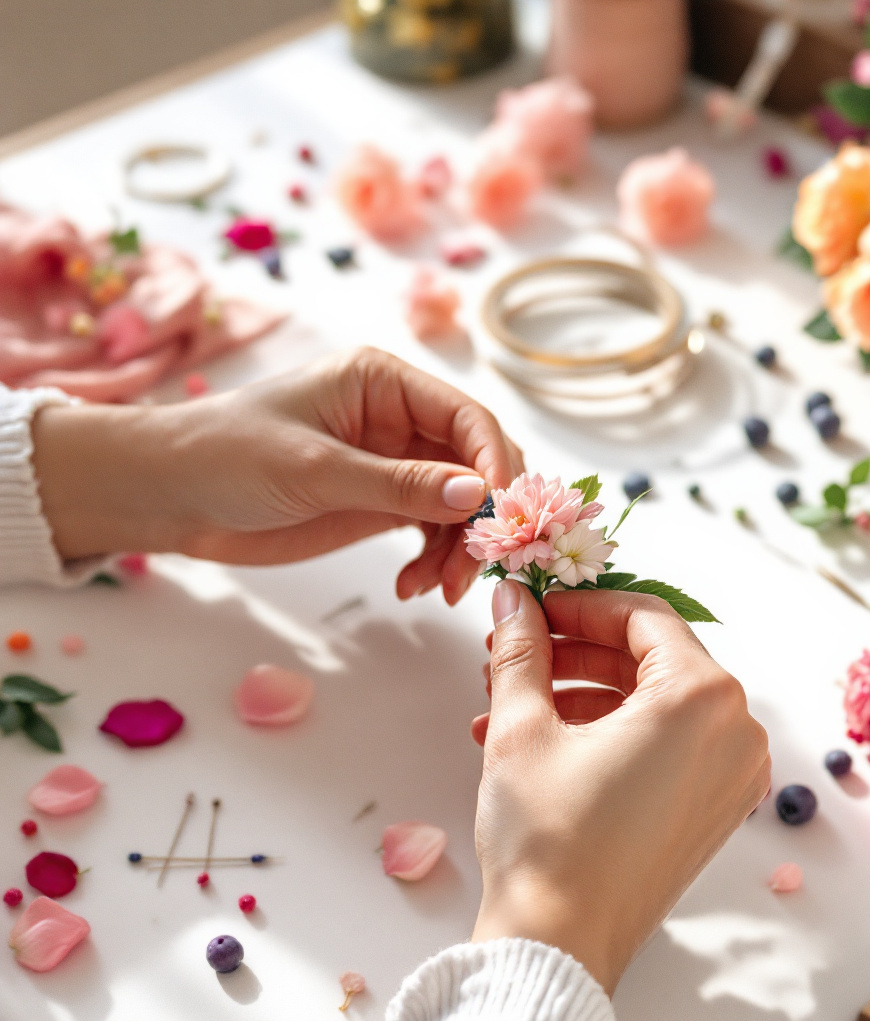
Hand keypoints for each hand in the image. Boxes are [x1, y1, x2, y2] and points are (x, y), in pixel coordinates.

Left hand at [31, 348, 522, 602]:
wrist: (170, 497)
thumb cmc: (228, 457)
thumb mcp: (315, 469)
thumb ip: (399, 484)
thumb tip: (478, 496)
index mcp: (385, 382)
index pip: (467, 416)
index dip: (495, 463)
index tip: (501, 516)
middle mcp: (398, 418)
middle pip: (474, 462)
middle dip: (481, 516)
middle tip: (473, 568)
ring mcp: (393, 464)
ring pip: (459, 505)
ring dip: (458, 549)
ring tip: (437, 590)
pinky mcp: (380, 504)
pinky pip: (432, 530)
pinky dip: (434, 560)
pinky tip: (412, 586)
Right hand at [471, 582, 770, 992]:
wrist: (560, 945)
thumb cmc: (548, 839)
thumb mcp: (524, 725)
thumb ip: (521, 647)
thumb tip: (513, 596)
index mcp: (703, 700)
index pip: (642, 617)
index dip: (580, 605)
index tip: (534, 608)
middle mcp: (735, 732)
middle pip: (648, 657)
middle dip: (572, 651)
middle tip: (514, 651)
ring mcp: (730, 775)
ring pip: (651, 700)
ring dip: (580, 691)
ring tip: (509, 700)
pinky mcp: (712, 807)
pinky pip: (663, 741)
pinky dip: (607, 729)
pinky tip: (542, 737)